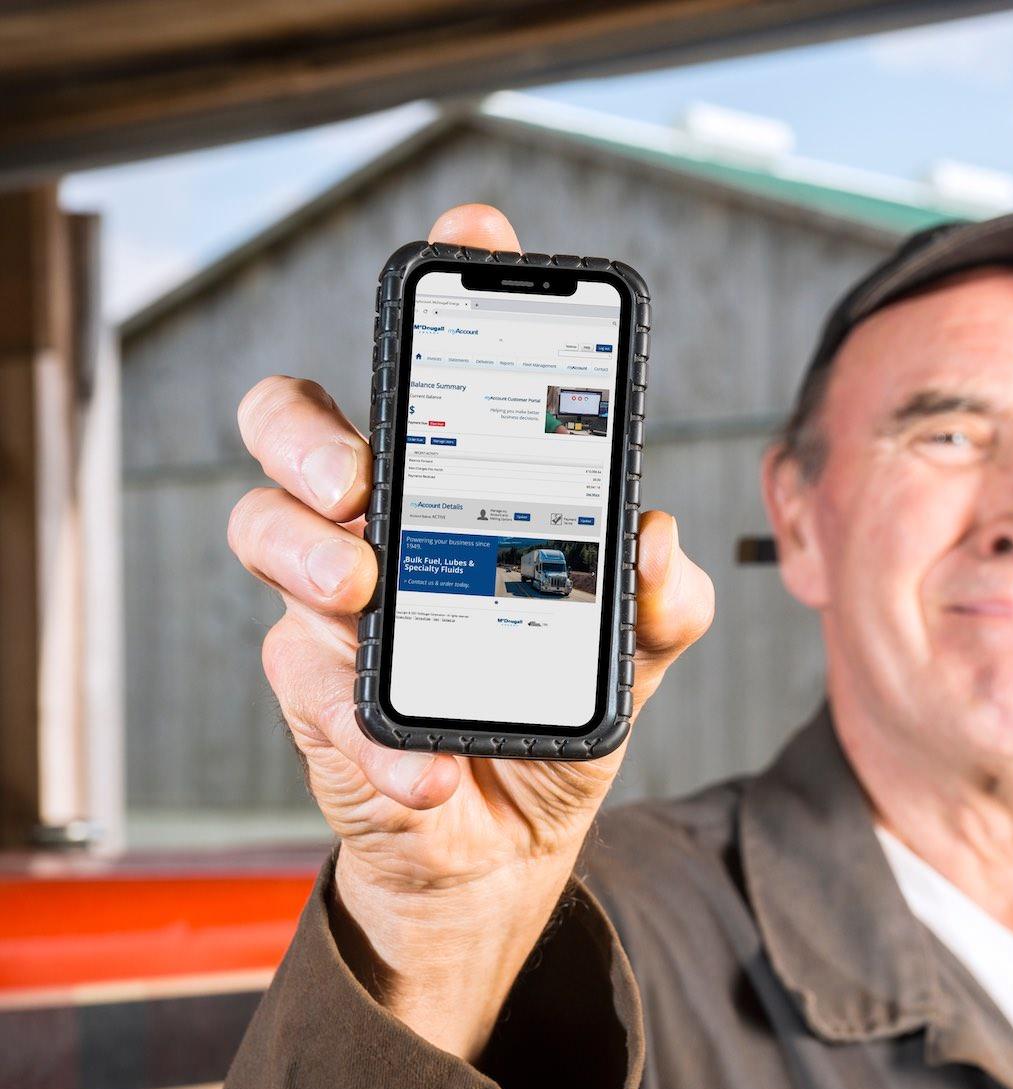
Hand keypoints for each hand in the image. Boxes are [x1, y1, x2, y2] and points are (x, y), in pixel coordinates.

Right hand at [228, 204, 712, 1057]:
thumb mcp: (637, 659)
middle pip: (295, 425)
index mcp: (463, 490)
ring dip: (308, 558)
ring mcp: (336, 604)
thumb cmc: (559, 714)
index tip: (475, 234)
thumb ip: (664, 601)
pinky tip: (429, 768)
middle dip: (310, 429)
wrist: (509, 848)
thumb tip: (658, 536)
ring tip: (369, 596)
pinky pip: (311, 684)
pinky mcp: (313, 693)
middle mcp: (385, 524)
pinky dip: (373, 729)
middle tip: (360, 475)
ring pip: (266, 532)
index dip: (447, 291)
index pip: (438, 369)